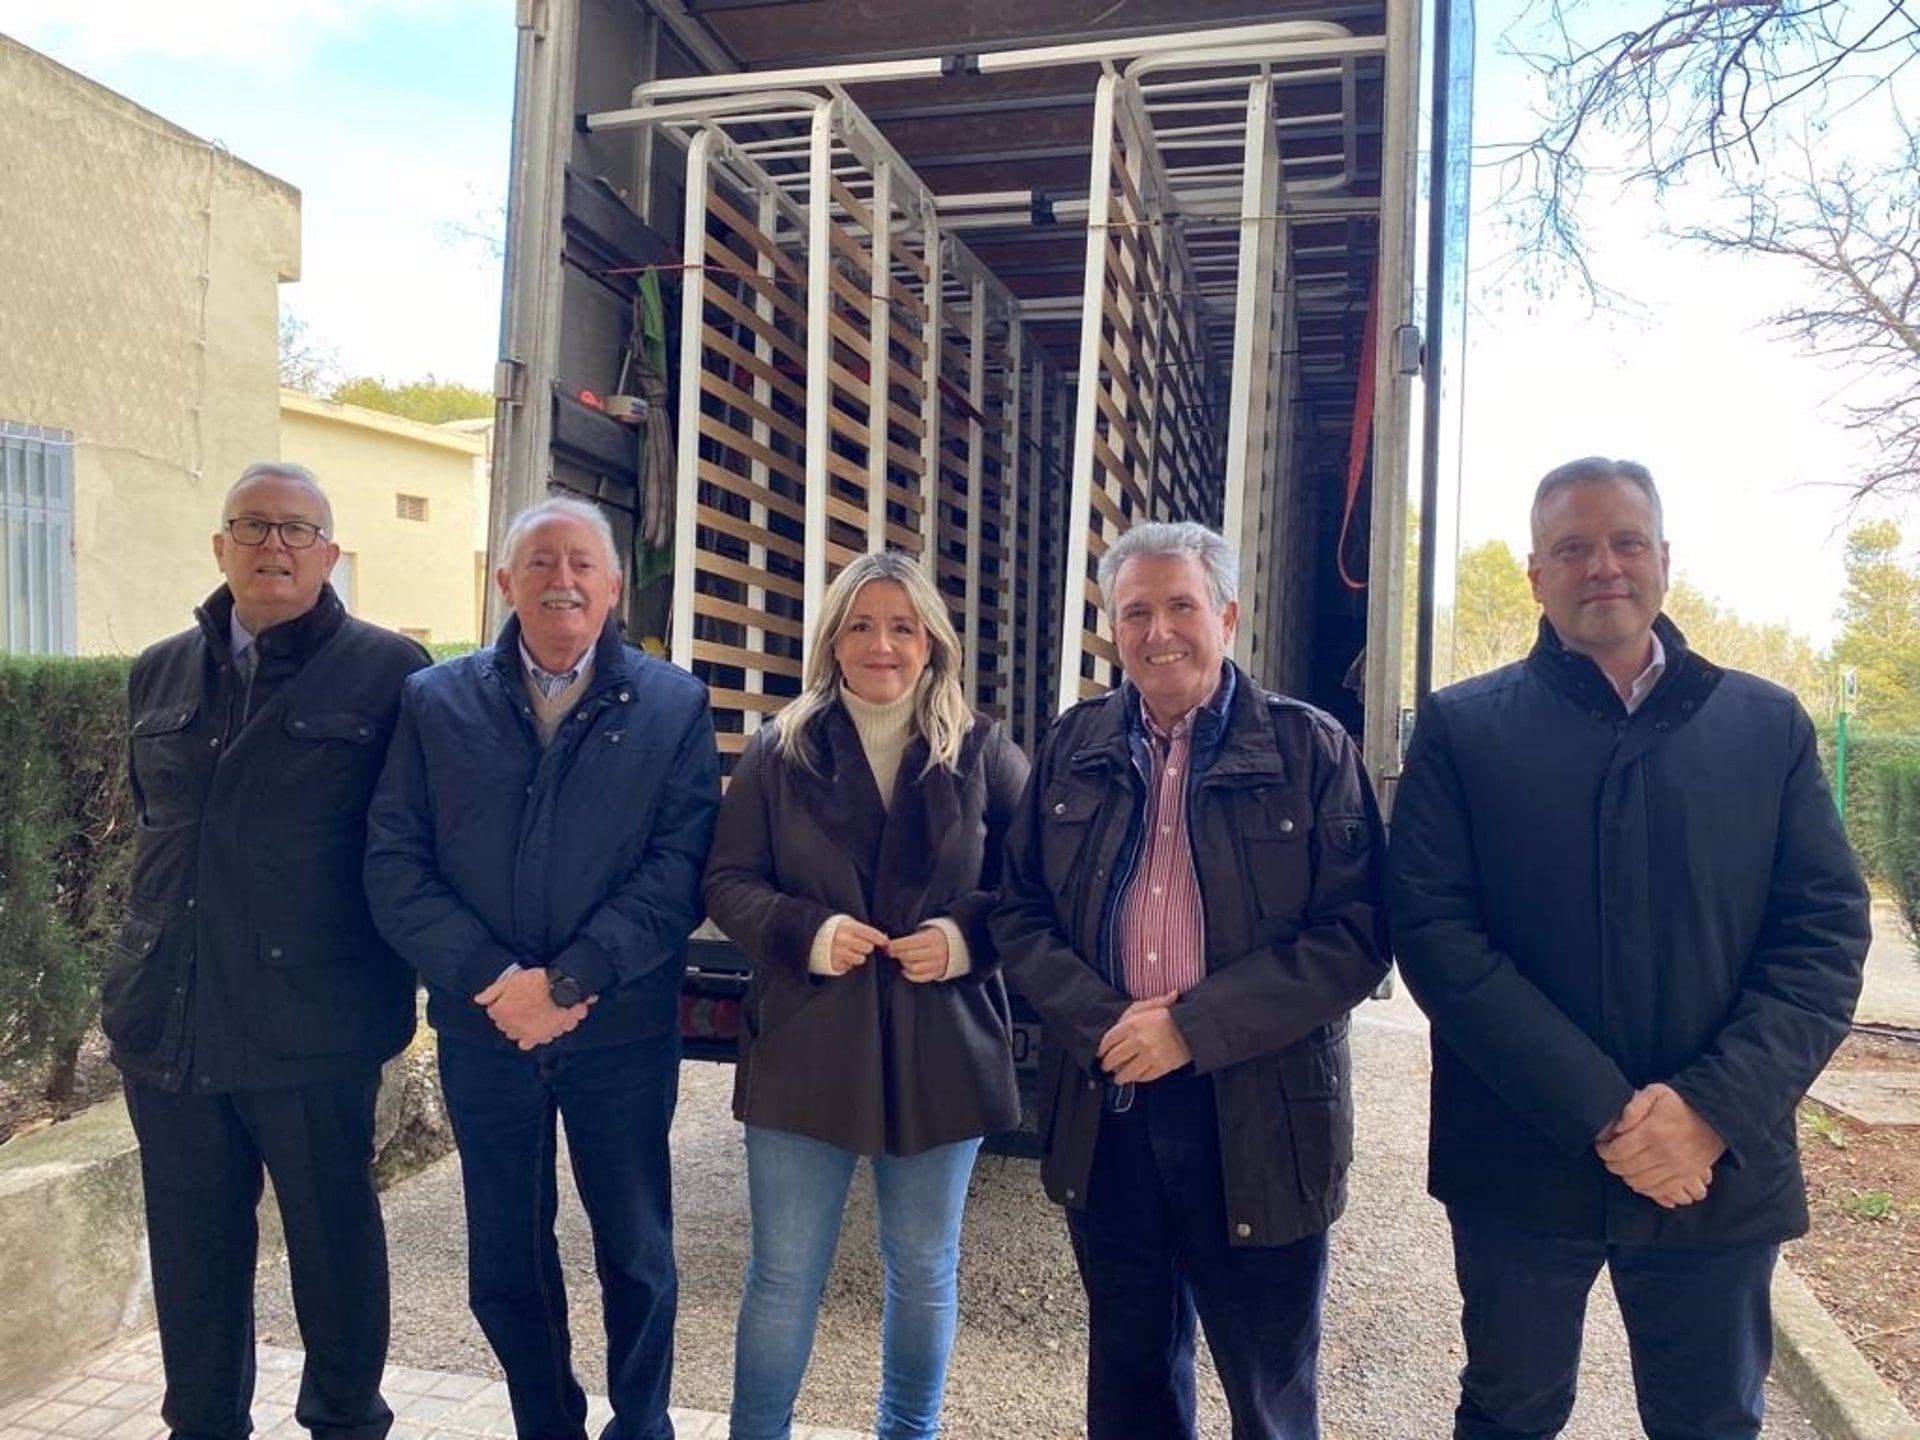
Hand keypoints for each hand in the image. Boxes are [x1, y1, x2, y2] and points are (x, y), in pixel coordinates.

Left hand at [473, 968, 593, 1050]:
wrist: (562, 986)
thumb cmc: (536, 981)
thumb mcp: (510, 980)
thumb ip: (492, 991)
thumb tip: (478, 1000)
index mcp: (500, 1012)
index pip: (494, 1013)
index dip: (502, 1004)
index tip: (511, 998)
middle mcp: (511, 1027)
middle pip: (507, 1028)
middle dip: (512, 1019)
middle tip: (523, 1006)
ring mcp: (527, 1034)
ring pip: (521, 1038)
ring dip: (525, 1030)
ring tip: (535, 1017)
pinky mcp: (542, 1037)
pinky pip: (537, 1041)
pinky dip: (540, 1035)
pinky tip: (545, 1025)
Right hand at [829, 919, 890, 974]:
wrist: (813, 938)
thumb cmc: (837, 931)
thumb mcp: (848, 925)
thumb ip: (864, 931)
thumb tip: (884, 939)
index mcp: (848, 927)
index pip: (871, 933)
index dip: (881, 939)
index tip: (885, 942)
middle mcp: (843, 939)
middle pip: (868, 948)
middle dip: (867, 947)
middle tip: (860, 945)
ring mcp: (838, 952)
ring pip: (860, 959)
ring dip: (858, 957)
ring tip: (850, 951)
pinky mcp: (834, 963)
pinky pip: (850, 967)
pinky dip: (848, 963)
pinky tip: (842, 957)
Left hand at [889, 926, 949, 982]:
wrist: (955, 945)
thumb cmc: (934, 937)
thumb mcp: (925, 931)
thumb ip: (910, 936)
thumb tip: (888, 941)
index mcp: (932, 938)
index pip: (909, 942)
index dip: (895, 945)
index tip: (887, 945)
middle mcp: (936, 952)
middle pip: (909, 956)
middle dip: (897, 954)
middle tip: (891, 952)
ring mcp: (937, 964)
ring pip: (913, 968)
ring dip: (903, 964)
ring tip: (901, 959)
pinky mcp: (937, 973)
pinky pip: (919, 978)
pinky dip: (909, 975)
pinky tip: (905, 969)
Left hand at [1096, 993, 1191, 1084]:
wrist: (1192, 1026)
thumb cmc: (1168, 1015)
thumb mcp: (1148, 1005)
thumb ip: (1131, 1012)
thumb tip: (1116, 1020)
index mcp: (1133, 1024)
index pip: (1108, 1041)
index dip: (1102, 1049)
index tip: (1100, 1053)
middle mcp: (1139, 1041)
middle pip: (1114, 1058)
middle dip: (1108, 1064)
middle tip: (1106, 1066)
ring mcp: (1150, 1056)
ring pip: (1127, 1072)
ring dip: (1120, 1077)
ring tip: (1118, 1078)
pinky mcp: (1161, 1067)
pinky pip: (1144, 1077)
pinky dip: (1137, 1079)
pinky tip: (1134, 1077)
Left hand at [1595, 1083, 1724, 1208]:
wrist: (1715, 1116)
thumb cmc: (1681, 1103)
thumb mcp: (1655, 1093)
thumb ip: (1633, 1107)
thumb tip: (1618, 1128)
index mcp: (1653, 1132)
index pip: (1618, 1150)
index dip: (1604, 1151)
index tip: (1601, 1147)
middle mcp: (1664, 1153)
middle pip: (1627, 1168)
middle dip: (1612, 1164)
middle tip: (1609, 1158)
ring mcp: (1677, 1167)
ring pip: (1641, 1182)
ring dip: (1626, 1177)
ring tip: (1622, 1167)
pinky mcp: (1686, 1175)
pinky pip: (1660, 1190)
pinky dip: (1645, 1188)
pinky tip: (1638, 1179)